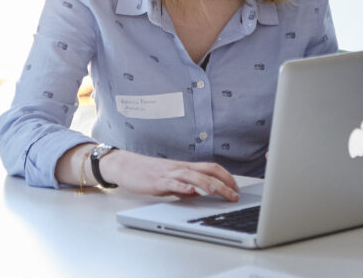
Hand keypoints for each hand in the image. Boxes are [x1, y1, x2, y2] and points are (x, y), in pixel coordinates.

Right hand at [100, 149, 239, 200]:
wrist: (126, 166)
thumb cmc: (147, 173)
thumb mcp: (170, 180)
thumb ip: (185, 185)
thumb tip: (198, 194)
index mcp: (184, 167)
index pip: (211, 168)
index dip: (226, 177)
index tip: (236, 188)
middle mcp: (180, 168)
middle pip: (207, 171)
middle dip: (224, 183)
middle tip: (235, 195)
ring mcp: (169, 174)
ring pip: (192, 175)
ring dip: (207, 184)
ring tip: (218, 192)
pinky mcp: (158, 181)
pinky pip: (172, 182)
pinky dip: (183, 186)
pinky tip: (190, 191)